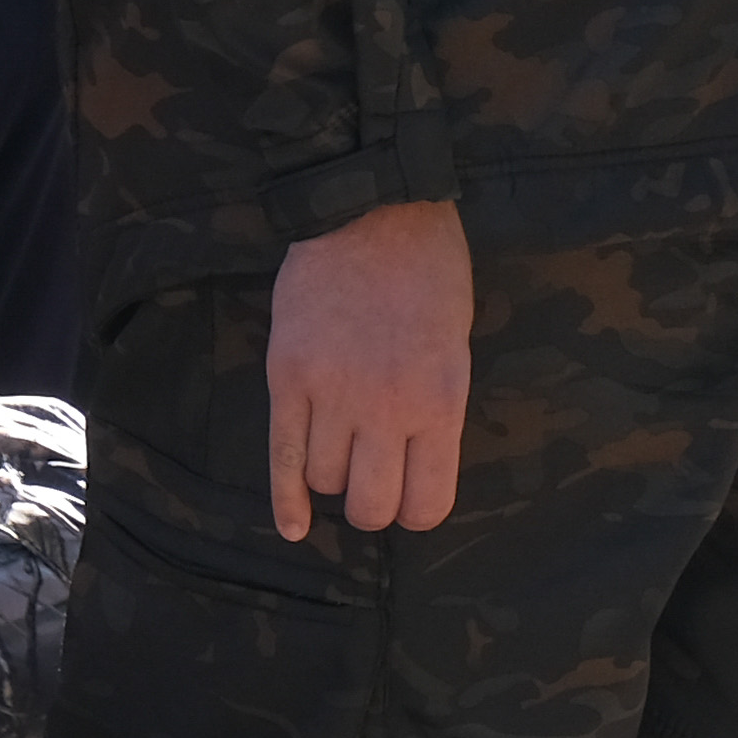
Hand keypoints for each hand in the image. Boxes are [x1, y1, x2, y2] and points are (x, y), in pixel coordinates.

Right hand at [267, 200, 472, 541]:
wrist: (374, 213)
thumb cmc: (431, 273)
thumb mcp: (457, 344)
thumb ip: (437, 406)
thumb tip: (418, 461)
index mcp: (442, 401)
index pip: (428, 501)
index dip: (418, 509)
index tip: (412, 498)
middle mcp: (387, 409)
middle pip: (371, 505)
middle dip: (374, 504)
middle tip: (375, 483)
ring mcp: (332, 395)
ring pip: (324, 481)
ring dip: (333, 478)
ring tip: (343, 451)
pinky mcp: (287, 378)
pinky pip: (280, 457)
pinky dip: (285, 500)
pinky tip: (294, 525)